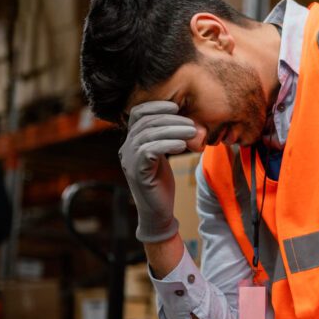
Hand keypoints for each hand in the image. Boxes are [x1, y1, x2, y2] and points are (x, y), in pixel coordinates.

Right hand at [119, 100, 196, 242]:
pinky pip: (149, 151)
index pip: (137, 114)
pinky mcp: (137, 173)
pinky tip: (182, 146)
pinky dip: (167, 144)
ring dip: (173, 130)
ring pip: (148, 135)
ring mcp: (129, 161)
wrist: (158, 213)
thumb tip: (184, 119)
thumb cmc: (162, 184)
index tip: (176, 106)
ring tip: (192, 133)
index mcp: (131, 142)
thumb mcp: (162, 157)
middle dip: (171, 119)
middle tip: (192, 124)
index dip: (155, 106)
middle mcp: (126, 149)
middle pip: (146, 123)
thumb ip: (165, 139)